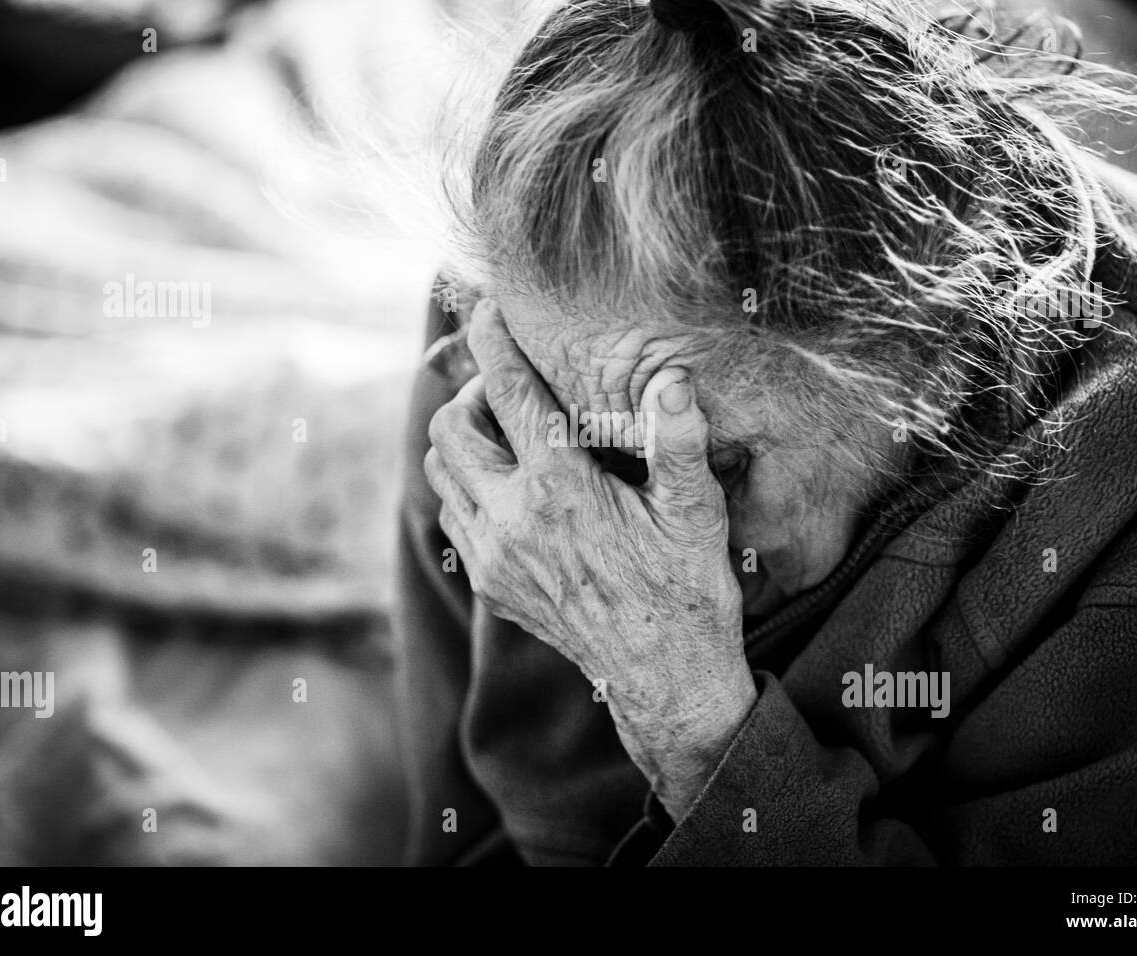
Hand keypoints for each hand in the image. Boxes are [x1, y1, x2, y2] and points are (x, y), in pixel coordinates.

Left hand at [424, 299, 757, 820]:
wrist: (665, 676)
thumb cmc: (687, 587)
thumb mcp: (695, 511)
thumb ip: (680, 442)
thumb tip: (672, 381)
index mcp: (562, 489)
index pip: (510, 393)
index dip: (494, 339)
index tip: (487, 308)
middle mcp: (513, 521)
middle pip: (450, 426)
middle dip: (473, 393)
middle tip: (514, 391)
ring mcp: (493, 557)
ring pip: (440, 471)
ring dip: (464, 440)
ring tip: (510, 433)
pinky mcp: (489, 584)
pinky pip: (453, 514)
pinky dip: (467, 485)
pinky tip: (512, 485)